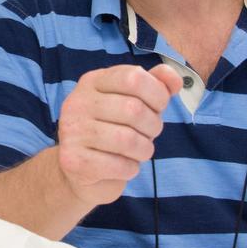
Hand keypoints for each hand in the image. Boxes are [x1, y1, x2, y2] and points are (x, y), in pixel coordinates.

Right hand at [50, 63, 182, 209]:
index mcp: (92, 81)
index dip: (157, 94)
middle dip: (153, 126)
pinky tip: (123, 166)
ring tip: (138, 151)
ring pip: (128, 139)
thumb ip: (155, 85)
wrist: (81, 170)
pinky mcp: (73, 160)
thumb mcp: (135, 102)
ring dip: (144, 150)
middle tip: (147, 134)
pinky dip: (130, 169)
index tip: (158, 107)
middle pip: (134, 109)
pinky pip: (119, 165)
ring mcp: (72, 131)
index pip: (133, 77)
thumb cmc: (114, 131)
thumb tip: (175, 79)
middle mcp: (77, 102)